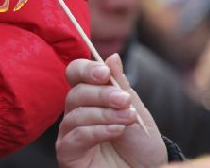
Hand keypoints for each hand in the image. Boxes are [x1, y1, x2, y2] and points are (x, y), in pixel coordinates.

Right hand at [56, 53, 165, 167]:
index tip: (105, 72)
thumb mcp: (136, 112)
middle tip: (124, 101)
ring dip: (105, 114)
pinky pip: (76, 135)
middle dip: (101, 94)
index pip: (76, 74)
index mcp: (90, 98)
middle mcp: (76, 113)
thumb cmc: (141, 148)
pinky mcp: (68, 152)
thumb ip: (121, 86)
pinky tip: (117, 131)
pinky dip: (98, 131)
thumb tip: (113, 57)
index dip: (86, 69)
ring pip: (76, 113)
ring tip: (127, 119)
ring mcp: (70, 133)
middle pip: (76, 92)